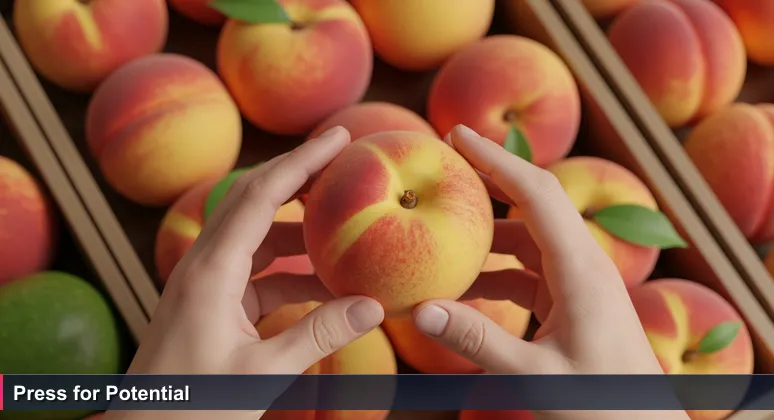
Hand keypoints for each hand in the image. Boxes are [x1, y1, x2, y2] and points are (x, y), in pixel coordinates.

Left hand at [104, 127, 384, 419]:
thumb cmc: (192, 406)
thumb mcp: (261, 373)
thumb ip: (318, 336)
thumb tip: (374, 306)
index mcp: (211, 271)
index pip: (259, 195)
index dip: (301, 161)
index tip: (338, 138)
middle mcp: (204, 265)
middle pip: (252, 200)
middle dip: (299, 178)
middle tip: (344, 163)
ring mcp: (207, 283)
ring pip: (256, 236)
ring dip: (299, 230)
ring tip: (343, 228)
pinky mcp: (213, 304)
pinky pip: (257, 273)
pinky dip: (292, 273)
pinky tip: (325, 288)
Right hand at [411, 125, 689, 419]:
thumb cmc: (601, 404)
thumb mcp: (535, 376)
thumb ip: (477, 340)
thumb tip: (419, 309)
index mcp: (581, 269)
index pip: (536, 194)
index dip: (496, 159)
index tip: (457, 135)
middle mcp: (583, 264)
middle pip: (534, 204)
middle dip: (490, 179)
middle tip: (446, 161)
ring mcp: (579, 282)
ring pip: (528, 239)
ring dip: (487, 234)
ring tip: (442, 231)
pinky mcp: (572, 301)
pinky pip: (528, 270)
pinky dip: (495, 271)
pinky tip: (463, 287)